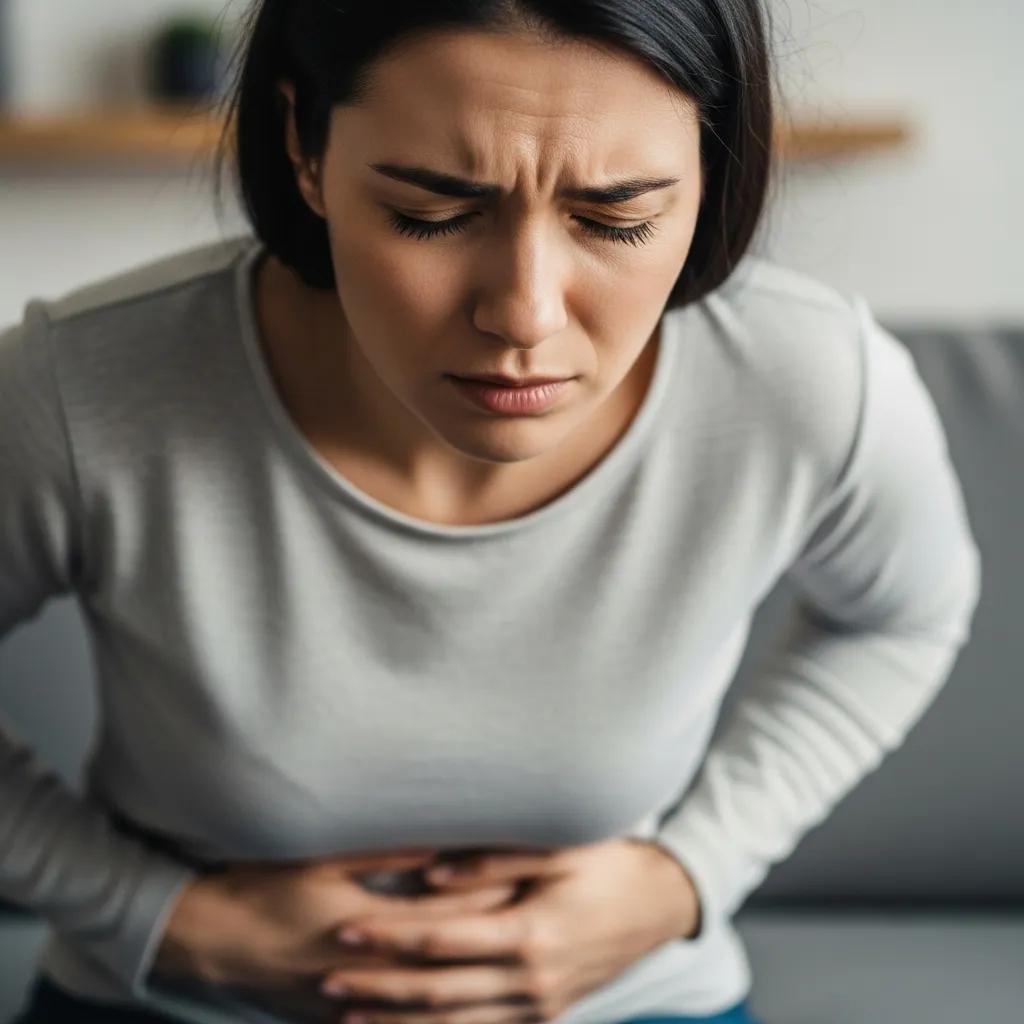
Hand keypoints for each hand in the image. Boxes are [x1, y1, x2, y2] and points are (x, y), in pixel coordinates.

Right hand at [152, 847, 521, 1023]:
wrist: (205, 941)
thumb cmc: (262, 886)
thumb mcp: (319, 860)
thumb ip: (380, 853)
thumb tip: (436, 845)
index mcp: (361, 924)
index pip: (441, 913)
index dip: (485, 898)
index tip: (523, 882)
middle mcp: (360, 969)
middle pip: (441, 959)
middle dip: (490, 941)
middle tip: (536, 921)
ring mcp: (346, 1002)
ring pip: (423, 1002)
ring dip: (467, 981)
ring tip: (510, 964)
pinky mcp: (332, 1018)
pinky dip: (428, 1018)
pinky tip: (458, 1013)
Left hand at [316, 837, 701, 1023]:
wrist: (661, 904)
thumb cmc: (607, 863)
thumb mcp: (559, 849)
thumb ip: (494, 860)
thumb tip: (430, 873)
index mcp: (531, 934)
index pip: (442, 940)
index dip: (389, 937)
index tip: (344, 931)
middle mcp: (532, 981)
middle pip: (438, 992)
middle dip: (378, 990)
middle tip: (326, 982)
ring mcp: (540, 1006)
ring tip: (348, 1022)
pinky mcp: (546, 1015)